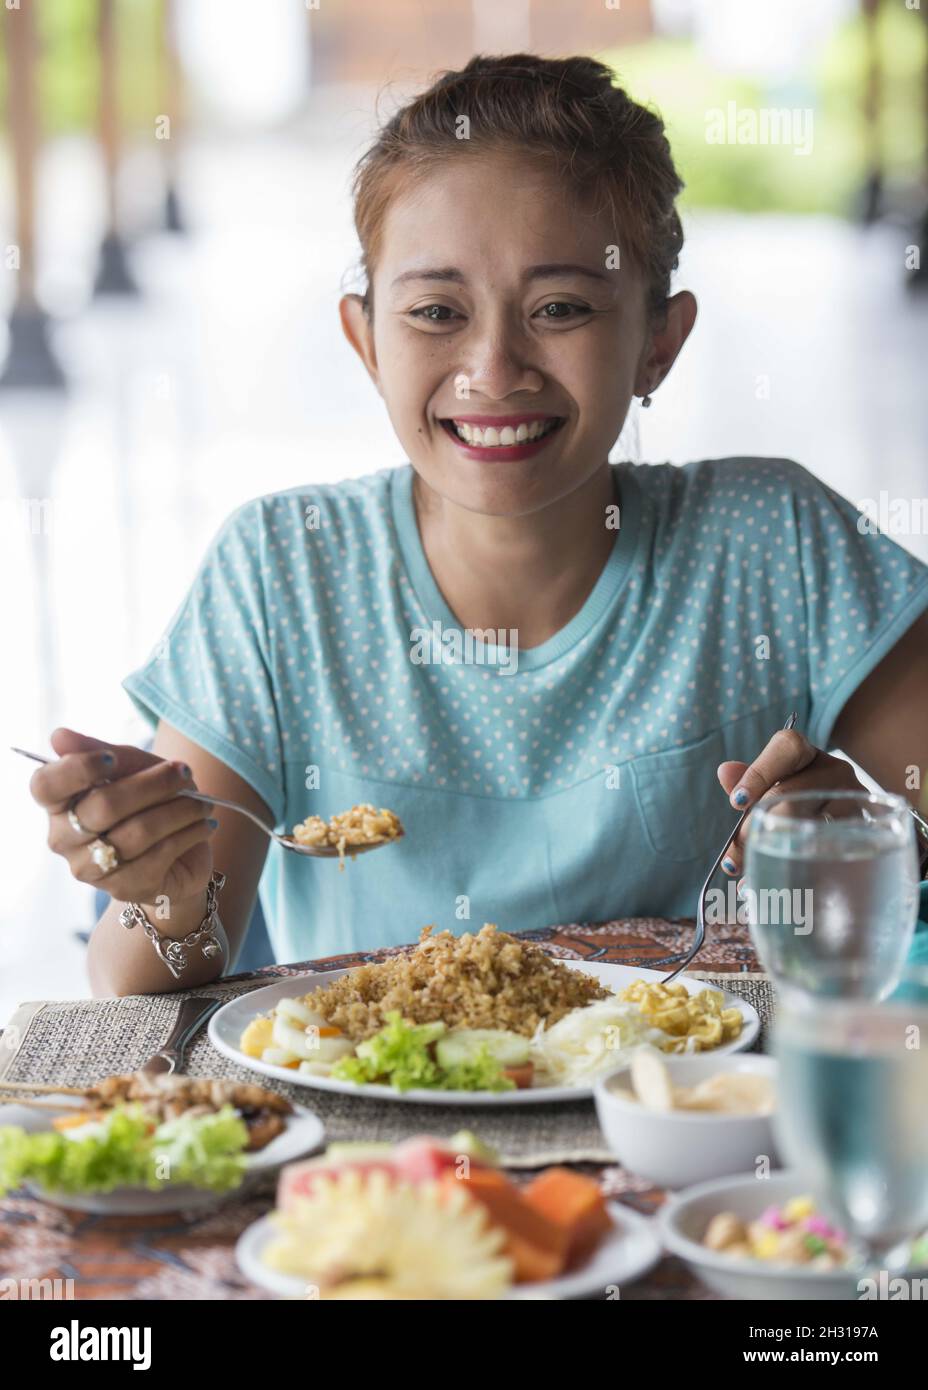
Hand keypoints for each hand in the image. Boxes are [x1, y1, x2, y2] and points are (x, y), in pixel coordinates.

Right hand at [32, 727, 217, 907]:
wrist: (181, 849)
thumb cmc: (149, 801)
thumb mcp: (132, 767)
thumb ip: (100, 751)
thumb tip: (58, 736)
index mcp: (59, 803)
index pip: (45, 785)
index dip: (77, 769)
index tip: (112, 758)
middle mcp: (64, 838)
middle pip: (103, 805)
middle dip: (152, 785)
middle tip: (185, 774)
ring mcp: (90, 868)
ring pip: (137, 832)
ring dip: (180, 811)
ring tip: (203, 803)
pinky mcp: (122, 888)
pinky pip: (159, 855)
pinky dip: (188, 834)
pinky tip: (204, 826)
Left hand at [716, 726, 865, 879]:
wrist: (853, 822)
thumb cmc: (800, 800)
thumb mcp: (775, 786)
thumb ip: (749, 780)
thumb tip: (725, 771)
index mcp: (809, 756)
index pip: (787, 747)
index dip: (759, 772)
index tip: (735, 803)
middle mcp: (837, 773)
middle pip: (791, 795)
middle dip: (754, 830)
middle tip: (732, 860)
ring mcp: (854, 803)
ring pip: (809, 828)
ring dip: (774, 855)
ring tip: (748, 878)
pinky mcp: (866, 834)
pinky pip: (828, 854)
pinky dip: (799, 871)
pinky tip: (781, 886)